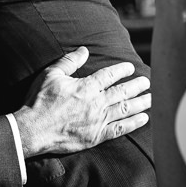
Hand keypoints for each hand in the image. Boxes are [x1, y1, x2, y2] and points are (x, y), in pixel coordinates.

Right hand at [13, 47, 150, 156]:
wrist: (33, 130)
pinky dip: (133, 123)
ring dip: (141, 103)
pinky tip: (144, 119)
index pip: (109, 75)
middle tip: (147, 81)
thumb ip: (69, 61)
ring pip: (125, 109)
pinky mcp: (96, 136)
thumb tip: (84, 49)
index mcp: (86, 86)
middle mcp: (96, 103)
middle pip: (122, 92)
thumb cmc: (39, 100)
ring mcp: (98, 120)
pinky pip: (120, 129)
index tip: (130, 67)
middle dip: (137, 86)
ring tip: (152, 98)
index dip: (122, 70)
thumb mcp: (51, 74)